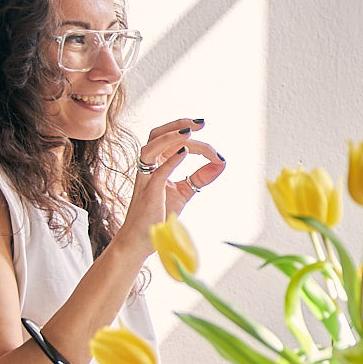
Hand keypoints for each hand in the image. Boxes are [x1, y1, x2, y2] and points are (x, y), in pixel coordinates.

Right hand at [122, 119, 224, 239]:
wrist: (141, 240)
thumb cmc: (158, 215)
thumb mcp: (184, 191)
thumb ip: (201, 177)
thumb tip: (222, 163)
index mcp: (154, 164)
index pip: (171, 142)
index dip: (190, 136)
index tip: (210, 138)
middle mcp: (147, 168)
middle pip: (156, 135)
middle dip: (177, 125)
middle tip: (201, 123)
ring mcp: (145, 179)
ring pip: (151, 147)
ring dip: (171, 137)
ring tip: (190, 132)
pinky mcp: (148, 193)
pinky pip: (158, 172)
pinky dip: (171, 160)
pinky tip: (185, 153)